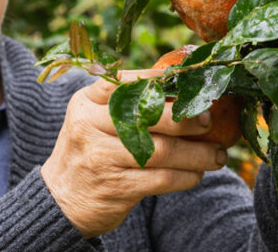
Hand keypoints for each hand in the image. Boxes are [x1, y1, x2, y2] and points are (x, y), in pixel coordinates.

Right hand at [40, 78, 226, 238]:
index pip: (122, 82)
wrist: (61, 198)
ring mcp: (101, 157)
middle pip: (147, 115)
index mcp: (84, 102)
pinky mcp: (116, 187)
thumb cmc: (89, 151)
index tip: (189, 82)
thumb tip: (180, 90)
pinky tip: (196, 174)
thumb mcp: (91, 120)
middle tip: (209, 121)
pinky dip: (187, 176)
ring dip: (197, 154)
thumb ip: (123, 105)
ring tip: (216, 155)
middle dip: (186, 119)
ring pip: (162, 150)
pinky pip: (162, 179)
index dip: (158, 80)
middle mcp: (89, 126)